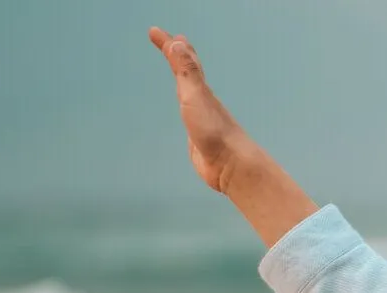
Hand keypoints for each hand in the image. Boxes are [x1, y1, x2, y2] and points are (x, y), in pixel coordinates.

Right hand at [147, 27, 253, 193]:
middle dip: (179, 55)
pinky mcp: (199, 135)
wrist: (232, 167)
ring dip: (184, 77)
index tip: (154, 31)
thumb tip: (178, 43)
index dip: (169, 45)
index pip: (183, 60)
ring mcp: (202, 117)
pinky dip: (186, 103)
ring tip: (178, 69)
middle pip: (190, 72)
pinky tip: (187, 108)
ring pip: (190, 91)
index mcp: (201, 90)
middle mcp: (202, 100)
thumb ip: (187, 72)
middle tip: (172, 41)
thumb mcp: (196, 96)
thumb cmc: (215, 131)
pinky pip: (190, 112)